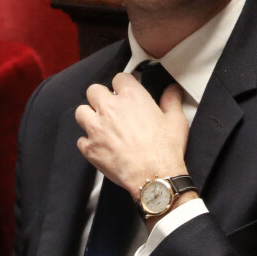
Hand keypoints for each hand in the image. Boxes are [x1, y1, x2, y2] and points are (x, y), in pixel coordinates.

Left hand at [75, 72, 189, 199]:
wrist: (155, 177)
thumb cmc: (165, 150)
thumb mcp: (176, 120)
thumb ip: (172, 100)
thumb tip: (173, 90)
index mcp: (132, 97)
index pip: (119, 78)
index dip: (123, 85)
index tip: (125, 91)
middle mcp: (110, 108)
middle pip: (93, 90)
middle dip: (101, 97)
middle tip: (110, 107)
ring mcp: (97, 128)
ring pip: (81, 112)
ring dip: (89, 116)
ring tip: (100, 125)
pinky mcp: (90, 148)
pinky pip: (81, 140)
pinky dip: (89, 143)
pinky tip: (100, 146)